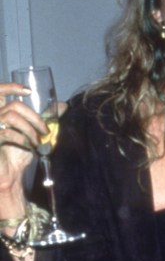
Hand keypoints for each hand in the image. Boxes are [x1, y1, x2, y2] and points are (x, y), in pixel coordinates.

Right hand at [0, 82, 45, 210]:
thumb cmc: (18, 152)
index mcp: (1, 111)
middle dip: (35, 118)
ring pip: (12, 117)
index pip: (0, 91)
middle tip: (46, 131)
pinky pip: (7, 132)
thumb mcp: (33, 132)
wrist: (9, 173)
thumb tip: (63, 105)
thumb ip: (44, 117)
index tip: (29, 91)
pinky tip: (29, 146)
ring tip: (38, 141)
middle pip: (15, 106)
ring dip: (30, 129)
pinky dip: (22, 138)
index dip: (11, 87)